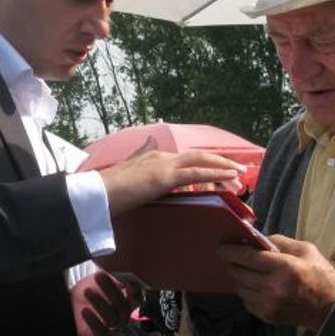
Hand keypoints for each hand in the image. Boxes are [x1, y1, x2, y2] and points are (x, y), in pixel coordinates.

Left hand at [71, 271, 138, 335]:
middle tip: (99, 276)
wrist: (72, 301)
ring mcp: (114, 327)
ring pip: (112, 319)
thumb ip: (112, 280)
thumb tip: (122, 282)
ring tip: (87, 291)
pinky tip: (85, 310)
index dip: (133, 290)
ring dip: (99, 303)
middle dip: (110, 289)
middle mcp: (123, 315)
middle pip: (123, 306)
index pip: (136, 297)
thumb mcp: (100, 279)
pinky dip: (93, 321)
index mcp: (128, 300)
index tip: (125, 280)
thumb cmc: (90, 288)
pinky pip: (101, 332)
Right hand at [98, 137, 244, 215]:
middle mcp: (161, 156)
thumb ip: (140, 157)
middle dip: (220, 163)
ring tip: (240, 175)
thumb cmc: (107, 191)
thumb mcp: (127, 172)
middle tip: (239, 171)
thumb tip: (148, 142)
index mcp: (153, 157)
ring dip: (223, 168)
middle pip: (198, 157)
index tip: (221, 171)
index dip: (206, 163)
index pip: (186, 158)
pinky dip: (216, 173)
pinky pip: (197, 174)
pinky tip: (229, 177)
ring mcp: (163, 165)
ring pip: (201, 162)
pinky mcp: (164, 177)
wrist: (95, 194)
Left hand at [218, 234, 334, 331]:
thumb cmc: (320, 274)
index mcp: (285, 267)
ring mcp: (269, 304)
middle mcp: (274, 287)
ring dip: (239, 278)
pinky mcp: (267, 316)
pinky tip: (254, 286)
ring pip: (240, 288)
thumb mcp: (306, 250)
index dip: (231, 251)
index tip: (221, 247)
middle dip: (232, 264)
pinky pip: (246, 301)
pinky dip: (247, 292)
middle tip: (230, 258)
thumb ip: (280, 242)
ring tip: (243, 271)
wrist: (330, 308)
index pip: (249, 257)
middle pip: (240, 273)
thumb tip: (257, 240)